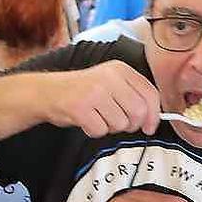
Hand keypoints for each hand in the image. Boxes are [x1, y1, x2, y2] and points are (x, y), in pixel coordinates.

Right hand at [37, 61, 160, 136]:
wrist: (48, 91)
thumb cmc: (82, 91)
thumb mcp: (110, 82)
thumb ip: (133, 95)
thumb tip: (152, 119)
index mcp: (120, 70)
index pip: (150, 94)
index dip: (154, 115)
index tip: (149, 127)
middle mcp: (109, 78)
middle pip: (138, 112)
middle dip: (131, 124)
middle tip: (118, 123)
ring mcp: (94, 92)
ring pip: (120, 124)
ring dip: (110, 127)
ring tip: (98, 117)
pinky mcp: (80, 108)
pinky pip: (100, 130)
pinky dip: (94, 131)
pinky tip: (87, 121)